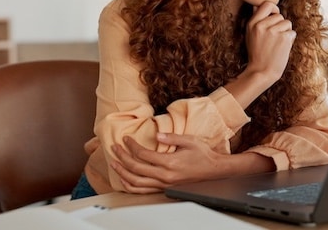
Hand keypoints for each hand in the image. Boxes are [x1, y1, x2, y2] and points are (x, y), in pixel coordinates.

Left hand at [111, 133, 227, 193]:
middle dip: (122, 157)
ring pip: (136, 182)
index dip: (131, 146)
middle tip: (115, 148)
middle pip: (135, 168)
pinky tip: (125, 178)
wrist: (213, 169)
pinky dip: (130, 185)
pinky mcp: (164, 188)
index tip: (126, 139)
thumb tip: (157, 135)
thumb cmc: (202, 154)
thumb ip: (171, 137)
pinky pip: (142, 190)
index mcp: (170, 163)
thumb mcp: (189, 140)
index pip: (143, 154)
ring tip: (114, 163)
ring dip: (122, 173)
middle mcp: (165, 176)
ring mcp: (164, 184)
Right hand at [244, 2, 295, 84]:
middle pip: (280, 15)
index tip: (274, 17)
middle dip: (280, 25)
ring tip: (278, 43)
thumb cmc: (257, 54)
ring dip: (286, 32)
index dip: (274, 9)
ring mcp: (273, 31)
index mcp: (252, 23)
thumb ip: (256, 20)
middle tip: (274, 38)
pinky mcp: (283, 38)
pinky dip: (290, 40)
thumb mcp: (250, 35)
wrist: (261, 72)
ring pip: (287, 23)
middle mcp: (262, 25)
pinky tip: (282, 48)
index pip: (267, 4)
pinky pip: (292, 33)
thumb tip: (257, 6)